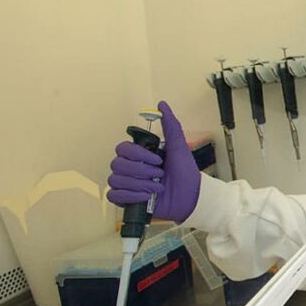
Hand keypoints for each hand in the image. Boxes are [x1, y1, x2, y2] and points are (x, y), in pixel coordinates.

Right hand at [106, 101, 200, 221]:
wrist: (191, 197)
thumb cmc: (185, 173)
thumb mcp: (179, 147)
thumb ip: (170, 125)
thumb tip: (162, 104)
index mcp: (140, 155)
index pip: (122, 149)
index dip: (138, 155)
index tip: (158, 160)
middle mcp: (131, 168)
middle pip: (117, 164)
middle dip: (141, 171)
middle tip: (159, 175)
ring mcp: (127, 184)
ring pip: (116, 180)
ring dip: (139, 184)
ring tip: (157, 188)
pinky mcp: (126, 200)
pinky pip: (115, 196)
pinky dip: (131, 196)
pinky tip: (146, 196)